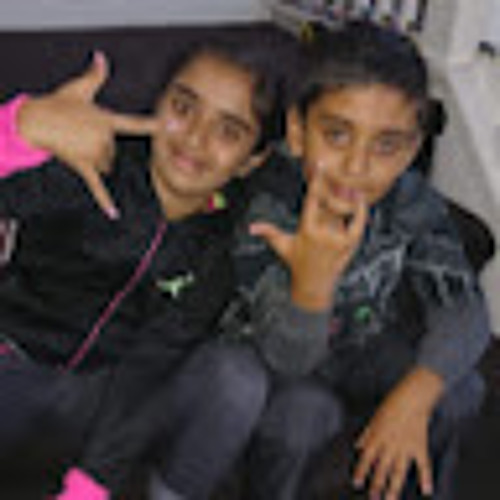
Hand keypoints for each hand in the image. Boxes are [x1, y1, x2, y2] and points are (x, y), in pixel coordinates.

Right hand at [17, 51, 158, 217]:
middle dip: (102, 147)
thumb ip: (96, 75)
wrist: (36, 120)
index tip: (172, 127)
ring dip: (96, 161)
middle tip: (83, 136)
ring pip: (106, 166)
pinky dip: (105, 201)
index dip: (154, 125)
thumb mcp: (79, 88)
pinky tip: (114, 214)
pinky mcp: (84, 166)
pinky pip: (97, 186)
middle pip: (115, 152)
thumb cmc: (58, 103)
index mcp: (108, 120)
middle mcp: (105, 138)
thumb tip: (102, 56)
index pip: (135, 124)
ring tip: (79, 146)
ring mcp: (94, 153)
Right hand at [250, 166, 367, 310]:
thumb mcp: (282, 246)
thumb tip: (251, 227)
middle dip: (333, 185)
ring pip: (345, 211)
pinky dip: (361, 212)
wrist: (313, 285)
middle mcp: (323, 233)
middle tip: (337, 168)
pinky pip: (358, 224)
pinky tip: (361, 199)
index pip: (312, 199)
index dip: (316, 180)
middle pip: (331, 202)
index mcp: (306, 229)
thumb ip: (269, 232)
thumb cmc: (296, 263)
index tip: (319, 165)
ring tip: (348, 181)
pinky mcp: (349, 245)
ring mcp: (338, 239)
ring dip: (347, 195)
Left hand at [353, 368, 444, 499]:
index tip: (357, 483)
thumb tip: (358, 446)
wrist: (413, 397)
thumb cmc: (392, 404)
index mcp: (377, 436)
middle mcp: (390, 444)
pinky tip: (426, 490)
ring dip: (394, 487)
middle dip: (376, 485)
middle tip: (373, 498)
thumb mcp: (375, 417)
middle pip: (382, 468)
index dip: (361, 471)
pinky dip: (426, 478)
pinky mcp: (420, 446)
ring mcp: (406, 447)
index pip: (366, 457)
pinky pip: (423, 465)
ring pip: (399, 471)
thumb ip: (367, 434)